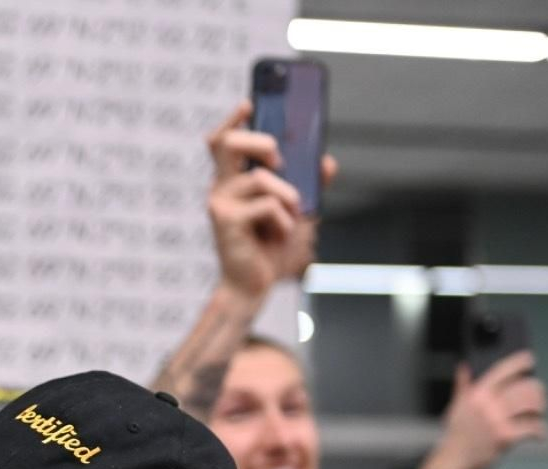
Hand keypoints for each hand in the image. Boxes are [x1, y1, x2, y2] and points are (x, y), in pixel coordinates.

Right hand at [204, 101, 337, 301]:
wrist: (254, 287)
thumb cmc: (270, 250)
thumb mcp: (298, 212)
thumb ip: (311, 185)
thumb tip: (327, 161)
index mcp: (232, 182)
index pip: (221, 142)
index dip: (233, 119)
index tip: (250, 103)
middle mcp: (220, 188)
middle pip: (227, 144)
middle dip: (260, 143)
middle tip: (280, 160)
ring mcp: (220, 204)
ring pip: (262, 179)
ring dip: (289, 197)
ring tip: (291, 219)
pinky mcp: (225, 222)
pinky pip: (268, 206)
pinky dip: (284, 222)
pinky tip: (278, 237)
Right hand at [437, 352, 547, 468]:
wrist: (453, 462)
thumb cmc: (455, 436)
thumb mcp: (456, 407)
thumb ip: (463, 386)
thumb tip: (464, 367)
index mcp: (476, 394)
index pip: (502, 369)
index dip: (520, 361)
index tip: (529, 359)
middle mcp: (487, 404)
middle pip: (524, 386)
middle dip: (537, 390)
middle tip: (539, 396)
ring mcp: (496, 420)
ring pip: (531, 404)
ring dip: (540, 408)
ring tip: (539, 413)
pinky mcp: (505, 437)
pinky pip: (532, 427)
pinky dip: (540, 430)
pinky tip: (539, 433)